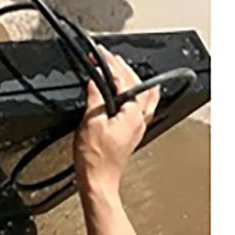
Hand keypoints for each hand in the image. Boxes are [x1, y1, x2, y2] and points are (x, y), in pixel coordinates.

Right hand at [73, 47, 158, 196]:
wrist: (98, 179)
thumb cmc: (96, 157)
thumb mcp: (90, 121)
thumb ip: (95, 97)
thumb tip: (94, 80)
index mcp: (133, 114)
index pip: (124, 80)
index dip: (111, 65)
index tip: (100, 55)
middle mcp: (140, 119)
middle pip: (139, 86)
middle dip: (124, 68)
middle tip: (110, 58)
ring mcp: (137, 127)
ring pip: (144, 96)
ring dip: (133, 80)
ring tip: (122, 69)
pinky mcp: (131, 132)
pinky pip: (140, 107)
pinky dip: (134, 94)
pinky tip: (125, 95)